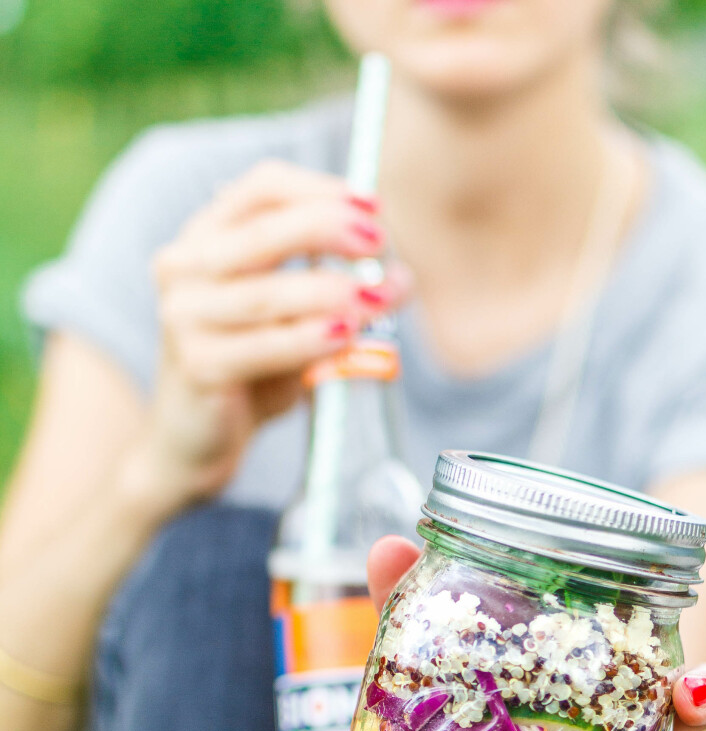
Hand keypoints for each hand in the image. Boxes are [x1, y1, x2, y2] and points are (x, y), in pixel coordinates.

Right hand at [138, 161, 412, 517]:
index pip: (262, 189)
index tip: (373, 207)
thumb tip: (395, 272)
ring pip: (269, 292)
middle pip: (264, 231)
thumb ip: (322, 284)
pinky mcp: (197, 365)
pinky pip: (265, 346)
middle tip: (382, 243)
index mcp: (205, 238)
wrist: (196, 440)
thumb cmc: (250, 371)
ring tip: (383, 296)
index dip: (321, 190)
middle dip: (331, 230)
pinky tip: (348, 337)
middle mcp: (184, 267)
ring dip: (334, 291)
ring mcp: (183, 316)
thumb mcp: (286, 317)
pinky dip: (311, 340)